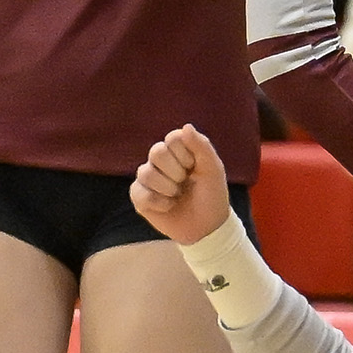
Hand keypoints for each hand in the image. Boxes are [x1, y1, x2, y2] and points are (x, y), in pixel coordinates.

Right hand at [129, 123, 234, 243]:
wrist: (206, 227)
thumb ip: (202, 146)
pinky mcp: (139, 196)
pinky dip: (159, 203)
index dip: (185, 155)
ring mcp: (147, 178)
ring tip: (178, 196)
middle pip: (156, 152)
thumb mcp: (213, 170)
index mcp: (178, 150)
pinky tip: (169, 206)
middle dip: (176, 172)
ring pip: (146, 173)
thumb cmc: (211, 195)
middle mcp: (159, 161)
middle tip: (185, 182)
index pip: (172, 139)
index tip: (195, 168)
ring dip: (168, 189)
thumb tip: (186, 126)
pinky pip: (140, 193)